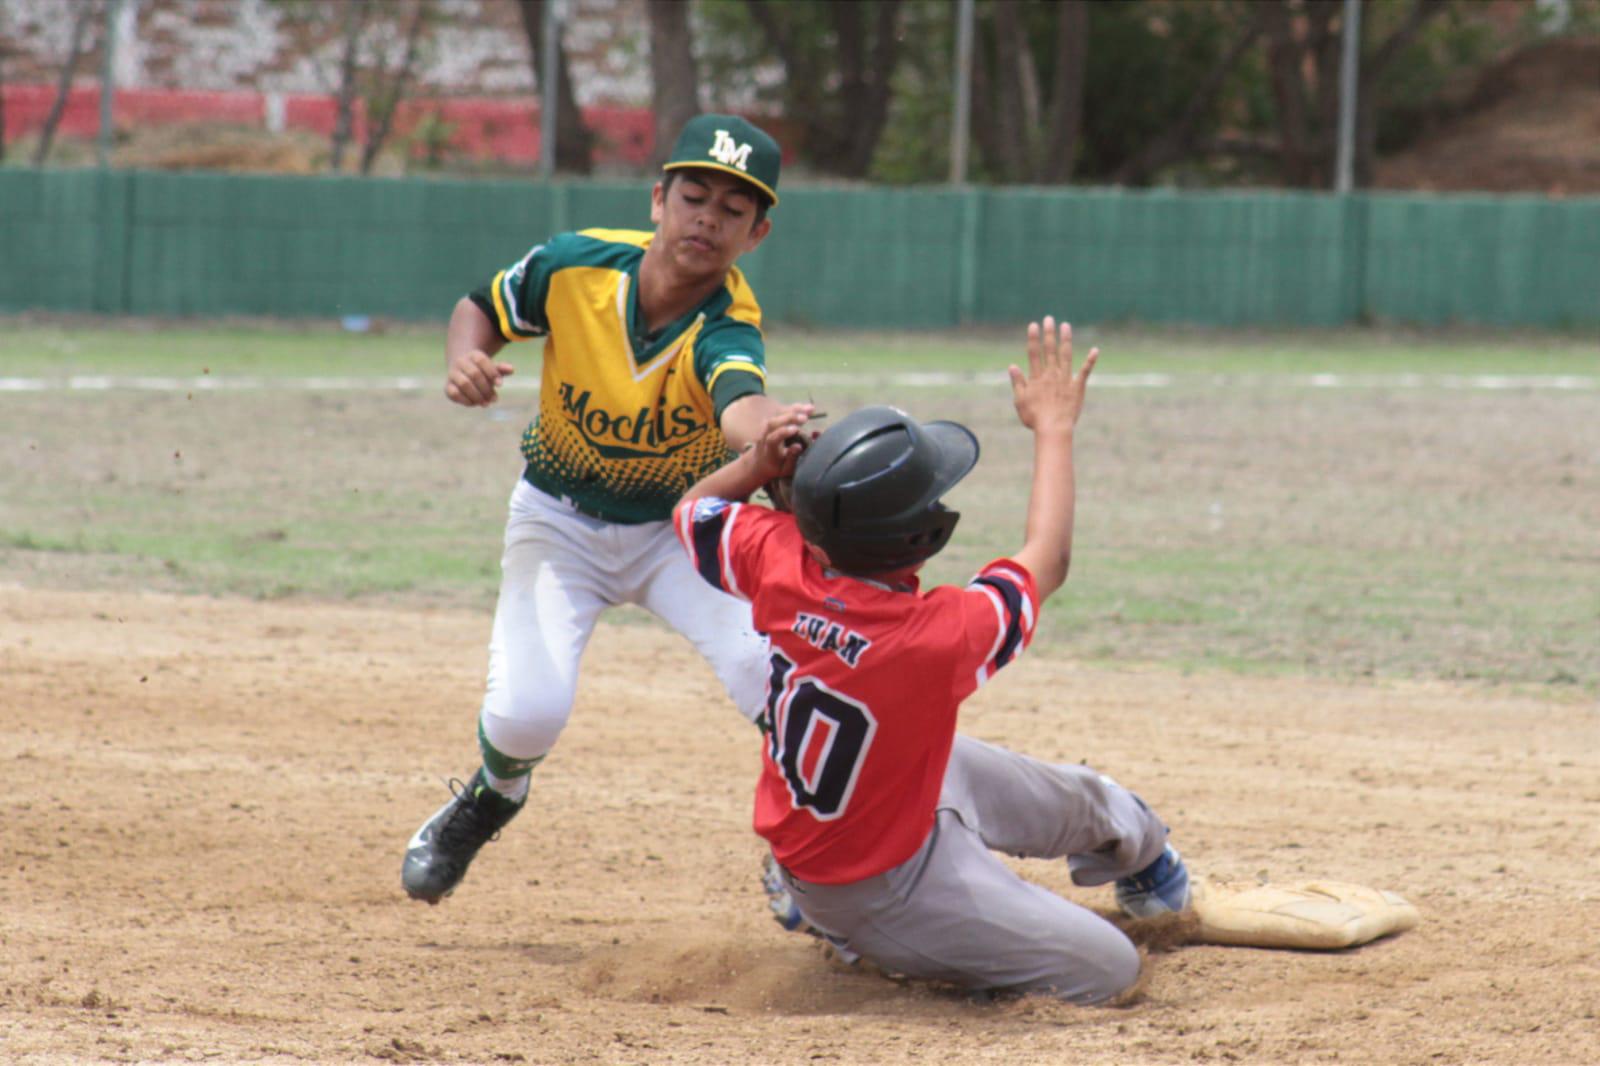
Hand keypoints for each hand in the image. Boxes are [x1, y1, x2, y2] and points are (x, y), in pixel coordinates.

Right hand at [445, 348, 515, 406]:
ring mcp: (452, 374)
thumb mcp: (492, 368)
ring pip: (464, 384)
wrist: (462, 371)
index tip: (500, 385)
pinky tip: (475, 403)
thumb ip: (500, 369)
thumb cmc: (482, 371)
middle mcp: (461, 362)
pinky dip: (466, 400)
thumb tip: (511, 369)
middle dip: (486, 388)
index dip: (492, 373)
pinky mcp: (447, 387)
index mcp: (473, 355)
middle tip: (494, 399)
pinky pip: (454, 393)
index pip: (482, 361)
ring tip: (486, 404)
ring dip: (477, 396)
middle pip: (474, 374)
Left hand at [747, 403, 815, 482]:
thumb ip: (791, 459)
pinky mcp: (774, 421)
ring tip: (811, 409)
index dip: (783, 432)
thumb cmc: (776, 467)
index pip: (773, 438)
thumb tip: (798, 446)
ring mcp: (768, 427)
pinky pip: (783, 412)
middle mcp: (766, 435)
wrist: (759, 462)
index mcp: (768, 449)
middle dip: (789, 418)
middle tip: (805, 418)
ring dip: (794, 411)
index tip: (796, 429)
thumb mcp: (784, 469)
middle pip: (773, 423)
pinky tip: (809, 408)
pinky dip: (796, 409)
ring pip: (778, 415)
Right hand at [1008, 316, 1097, 433]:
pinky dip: (1090, 360)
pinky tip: (1095, 350)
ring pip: (1066, 355)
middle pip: (1050, 350)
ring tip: (1065, 325)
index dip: (1033, 338)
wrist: (1054, 428)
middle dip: (1049, 333)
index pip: (1034, 353)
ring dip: (1066, 339)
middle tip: (1049, 318)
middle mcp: (1052, 374)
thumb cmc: (1035, 418)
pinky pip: (1085, 371)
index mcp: (1037, 378)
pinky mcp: (1078, 387)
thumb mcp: (1020, 401)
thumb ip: (1017, 382)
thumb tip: (1013, 366)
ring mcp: (1066, 379)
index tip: (1033, 325)